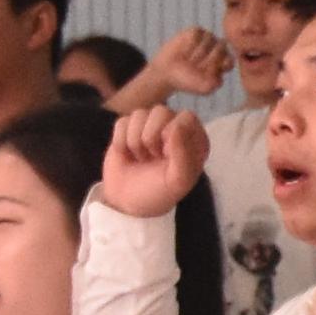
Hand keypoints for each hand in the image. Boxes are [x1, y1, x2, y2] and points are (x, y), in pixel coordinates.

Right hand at [99, 101, 211, 218]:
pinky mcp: (128, 129)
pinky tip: (127, 154)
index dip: (173, 134)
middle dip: (151, 137)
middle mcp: (173, 128)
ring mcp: (149, 126)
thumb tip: (175, 126)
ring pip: (140, 114)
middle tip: (153, 157)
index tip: (166, 155)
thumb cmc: (159, 193)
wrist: (127, 203)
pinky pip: (122, 121)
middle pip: (161, 111)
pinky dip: (121, 141)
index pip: (186, 117)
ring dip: (135, 141)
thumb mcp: (178, 180)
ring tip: (141, 158)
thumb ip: (183, 153)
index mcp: (193, 138)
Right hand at [137, 24, 232, 105]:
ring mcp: (208, 39)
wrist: (166, 73)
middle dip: (207, 60)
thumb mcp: (203, 89)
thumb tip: (220, 76)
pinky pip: (197, 35)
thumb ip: (214, 84)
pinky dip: (189, 46)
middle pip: (221, 49)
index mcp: (225, 62)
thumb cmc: (187, 81)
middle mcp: (219, 48)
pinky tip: (184, 53)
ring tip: (189, 62)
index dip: (216, 68)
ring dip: (197, 54)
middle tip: (195, 68)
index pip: (229, 61)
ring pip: (209, 41)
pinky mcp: (195, 32)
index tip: (204, 74)